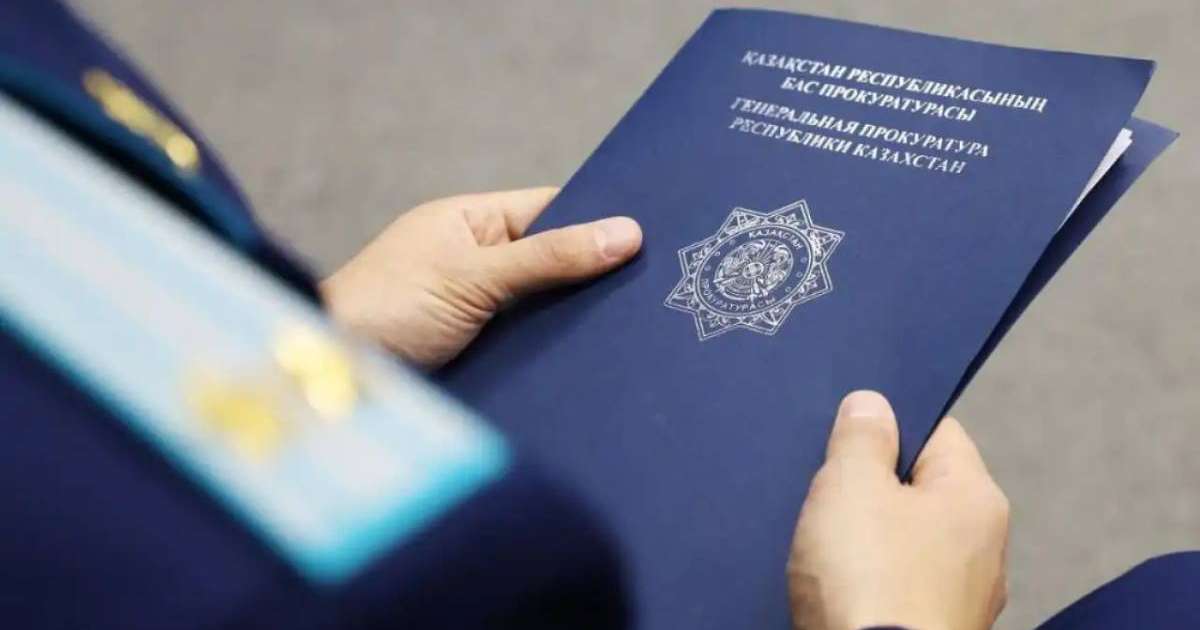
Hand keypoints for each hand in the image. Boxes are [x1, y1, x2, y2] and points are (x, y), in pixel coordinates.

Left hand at [320, 187, 641, 368]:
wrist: (329, 380)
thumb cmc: (385, 308)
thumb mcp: (475, 276)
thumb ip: (550, 257)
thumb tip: (627, 233)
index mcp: (471, 222)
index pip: (551, 209)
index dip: (597, 219)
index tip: (654, 236)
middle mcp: (475, 260)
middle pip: (552, 261)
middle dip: (592, 277)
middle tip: (657, 292)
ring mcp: (475, 309)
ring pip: (542, 308)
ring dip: (573, 323)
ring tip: (639, 333)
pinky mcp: (474, 352)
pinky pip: (526, 346)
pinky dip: (552, 354)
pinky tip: (593, 367)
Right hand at [788, 391, 1008, 629]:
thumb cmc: (868, 573)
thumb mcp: (850, 485)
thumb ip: (860, 436)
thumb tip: (873, 404)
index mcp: (977, 497)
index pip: (937, 432)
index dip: (886, 429)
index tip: (845, 443)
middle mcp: (987, 546)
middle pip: (922, 490)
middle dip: (873, 489)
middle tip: (829, 494)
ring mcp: (967, 598)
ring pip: (910, 544)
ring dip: (871, 541)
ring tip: (828, 547)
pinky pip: (902, 588)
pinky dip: (874, 584)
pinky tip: (842, 590)